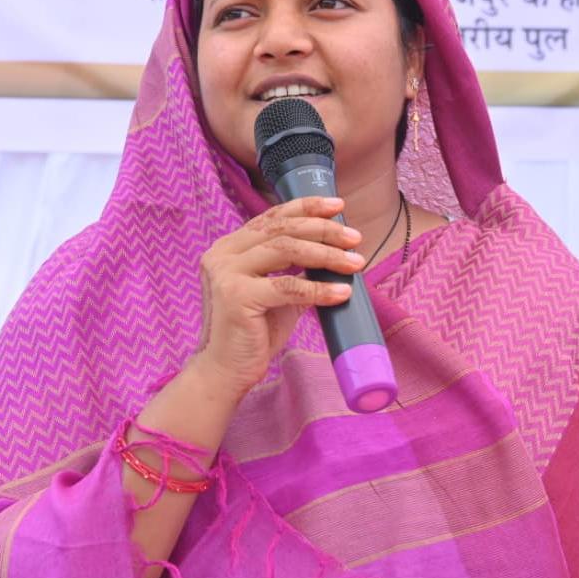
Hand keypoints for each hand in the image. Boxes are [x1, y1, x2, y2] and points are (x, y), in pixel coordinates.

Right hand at [192, 196, 364, 398]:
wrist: (226, 371)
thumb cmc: (253, 333)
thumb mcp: (277, 293)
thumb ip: (295, 270)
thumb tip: (336, 253)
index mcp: (229, 247)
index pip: (271, 218)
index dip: (306, 207)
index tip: (337, 206)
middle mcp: (223, 254)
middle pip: (281, 230)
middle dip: (323, 230)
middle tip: (354, 238)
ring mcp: (226, 273)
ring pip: (285, 250)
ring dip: (325, 254)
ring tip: (355, 262)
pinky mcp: (236, 297)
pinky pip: (287, 286)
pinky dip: (319, 289)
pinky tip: (342, 292)